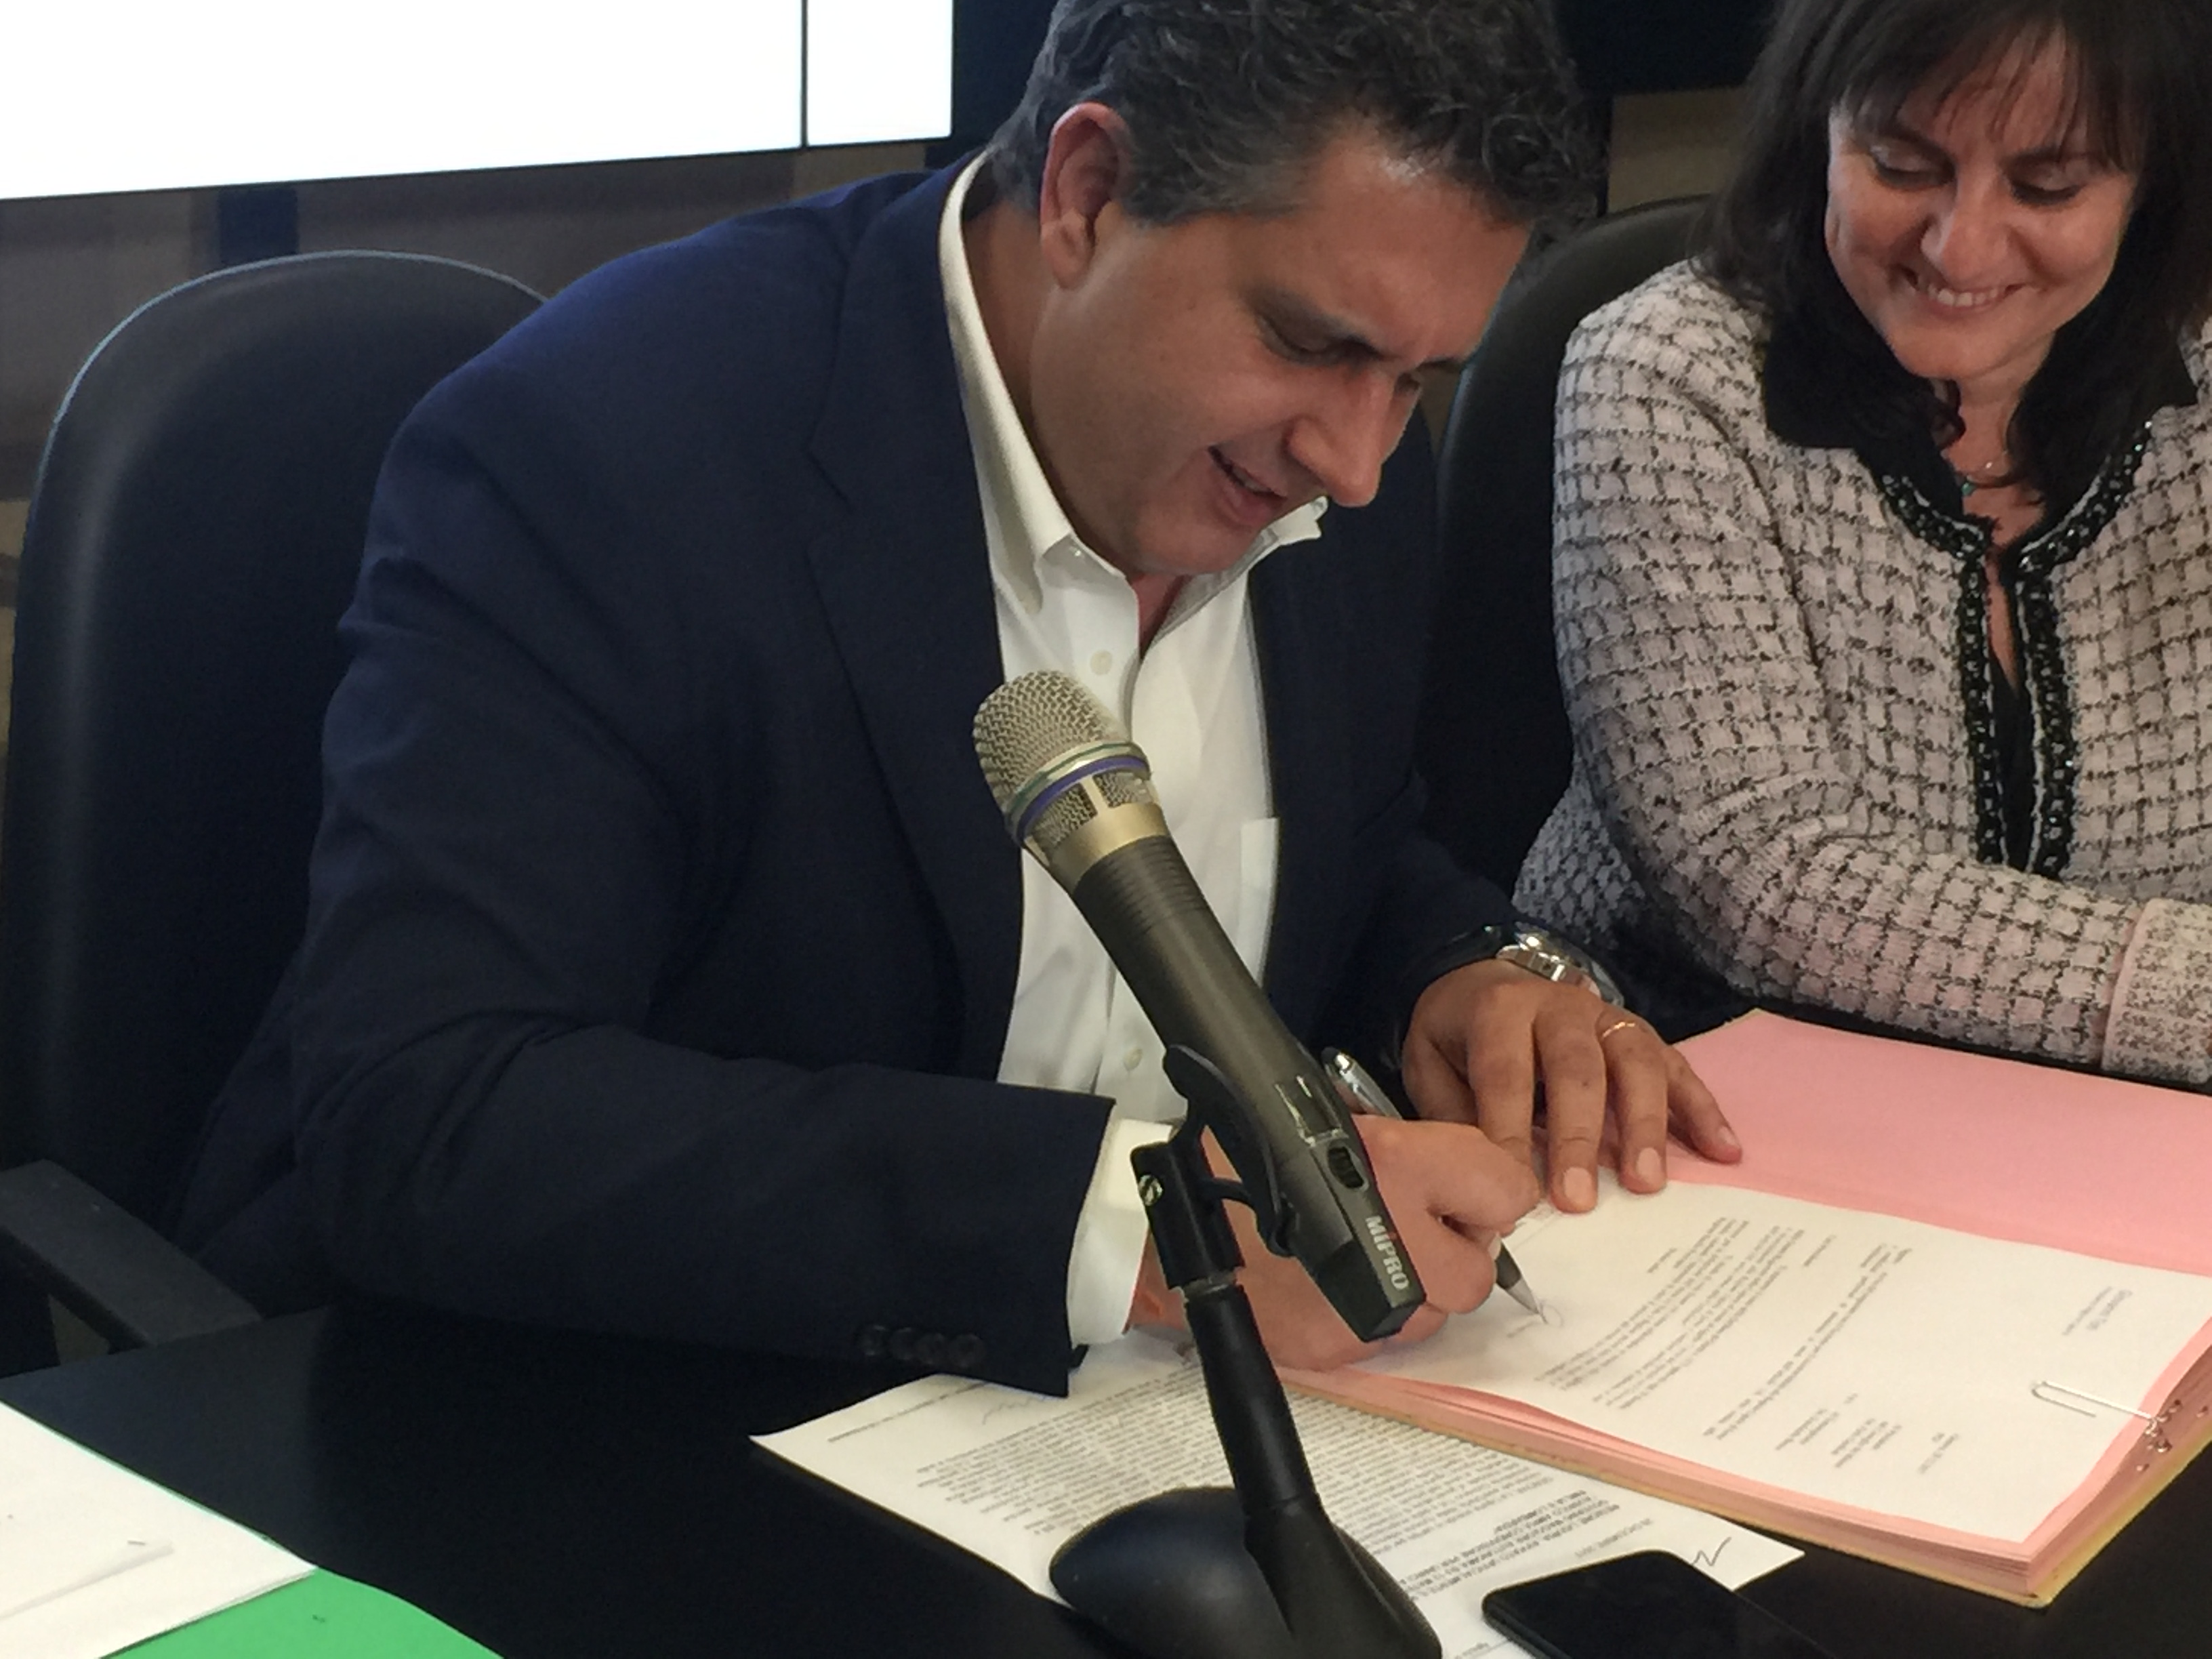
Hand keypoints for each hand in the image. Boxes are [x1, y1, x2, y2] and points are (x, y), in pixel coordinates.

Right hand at [1128, 1119, 1538, 1370]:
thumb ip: (1401, 1145)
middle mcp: (1399, 1243)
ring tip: (1358, 1256)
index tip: (1457, 1187)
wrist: (1162, 1231)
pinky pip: (1389, 1340)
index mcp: (1398, 1166)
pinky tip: (1326, 1287)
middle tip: (1410, 1226)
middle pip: (1479, 1271)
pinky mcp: (1343, 1352)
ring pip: (1438, 1314)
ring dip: (1415, 1289)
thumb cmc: (1234, 1159)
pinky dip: (1371, 1318)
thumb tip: (1453, 1170)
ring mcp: (1373, 1309)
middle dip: (1451, 1250)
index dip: (1484, 1187)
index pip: (1507, 1189)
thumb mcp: (1324, 1121)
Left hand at [1400, 959, 1739, 1212]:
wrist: (1482, 981)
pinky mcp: (1640, 1035)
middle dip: (1579, 1137)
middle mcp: (1561, 1007)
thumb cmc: (1458, 1034)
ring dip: (1645, 1126)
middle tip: (1577, 1200)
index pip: (1506, 1074)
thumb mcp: (1429, 1061)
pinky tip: (1724, 1152)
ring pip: (1636, 1064)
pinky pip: (1678, 1069)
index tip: (1516, 1188)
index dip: (1511, 1131)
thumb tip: (1480, 1174)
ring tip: (1647, 1183)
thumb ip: (1452, 1112)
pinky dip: (1702, 1110)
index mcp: (1501, 1010)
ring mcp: (1607, 1018)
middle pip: (1578, 1069)